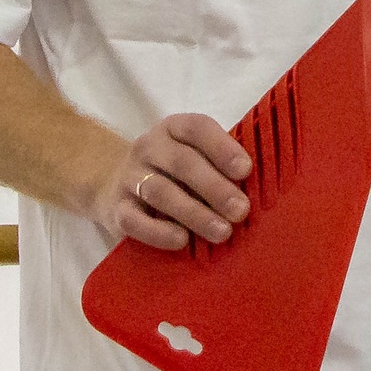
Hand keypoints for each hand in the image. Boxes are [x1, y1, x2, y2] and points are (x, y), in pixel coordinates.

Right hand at [87, 114, 252, 250]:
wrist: (113, 185)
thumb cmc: (174, 173)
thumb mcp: (194, 157)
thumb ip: (220, 166)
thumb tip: (257, 190)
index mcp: (174, 129)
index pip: (197, 128)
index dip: (222, 148)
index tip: (246, 171)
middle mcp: (149, 148)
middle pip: (182, 163)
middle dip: (215, 188)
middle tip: (241, 211)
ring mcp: (129, 177)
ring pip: (160, 192)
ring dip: (195, 213)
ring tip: (223, 232)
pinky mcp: (115, 209)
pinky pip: (134, 220)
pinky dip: (158, 232)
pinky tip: (182, 241)